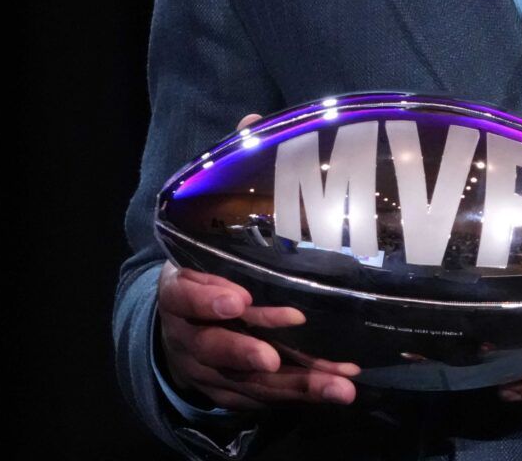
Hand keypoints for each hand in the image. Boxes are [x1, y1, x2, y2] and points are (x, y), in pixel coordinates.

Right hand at [154, 113, 359, 408]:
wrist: (180, 325)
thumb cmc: (206, 263)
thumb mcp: (208, 224)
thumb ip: (230, 179)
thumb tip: (255, 121)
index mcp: (181, 285)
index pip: (183, 295)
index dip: (206, 299)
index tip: (237, 300)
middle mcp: (191, 331)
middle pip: (215, 344)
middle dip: (250, 345)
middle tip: (283, 347)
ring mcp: (213, 366)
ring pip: (249, 380)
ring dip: (294, 381)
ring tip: (338, 382)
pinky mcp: (236, 390)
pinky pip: (268, 399)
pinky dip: (303, 394)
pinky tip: (341, 389)